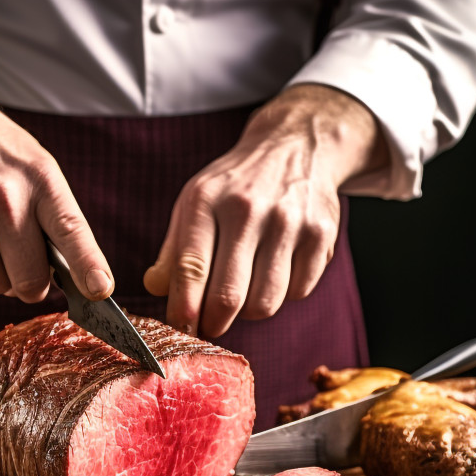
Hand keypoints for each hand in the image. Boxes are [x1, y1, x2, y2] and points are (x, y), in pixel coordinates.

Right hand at [0, 41, 112, 302]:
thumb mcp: (37, 169)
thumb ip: (59, 223)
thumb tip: (85, 285)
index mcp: (40, 182)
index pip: (71, 232)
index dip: (87, 267)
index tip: (98, 290)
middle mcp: (2, 202)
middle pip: (29, 283)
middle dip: (27, 280)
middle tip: (17, 254)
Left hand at [143, 84, 386, 336]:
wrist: (297, 146)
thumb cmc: (237, 185)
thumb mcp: (196, 202)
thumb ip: (174, 249)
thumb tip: (155, 288)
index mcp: (208, 200)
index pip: (190, 268)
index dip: (184, 309)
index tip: (182, 329)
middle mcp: (248, 209)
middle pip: (228, 296)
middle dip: (215, 323)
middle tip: (212, 325)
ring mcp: (288, 222)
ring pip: (265, 303)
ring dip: (250, 311)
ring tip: (246, 292)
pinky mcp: (320, 235)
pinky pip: (297, 292)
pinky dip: (284, 294)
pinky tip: (276, 271)